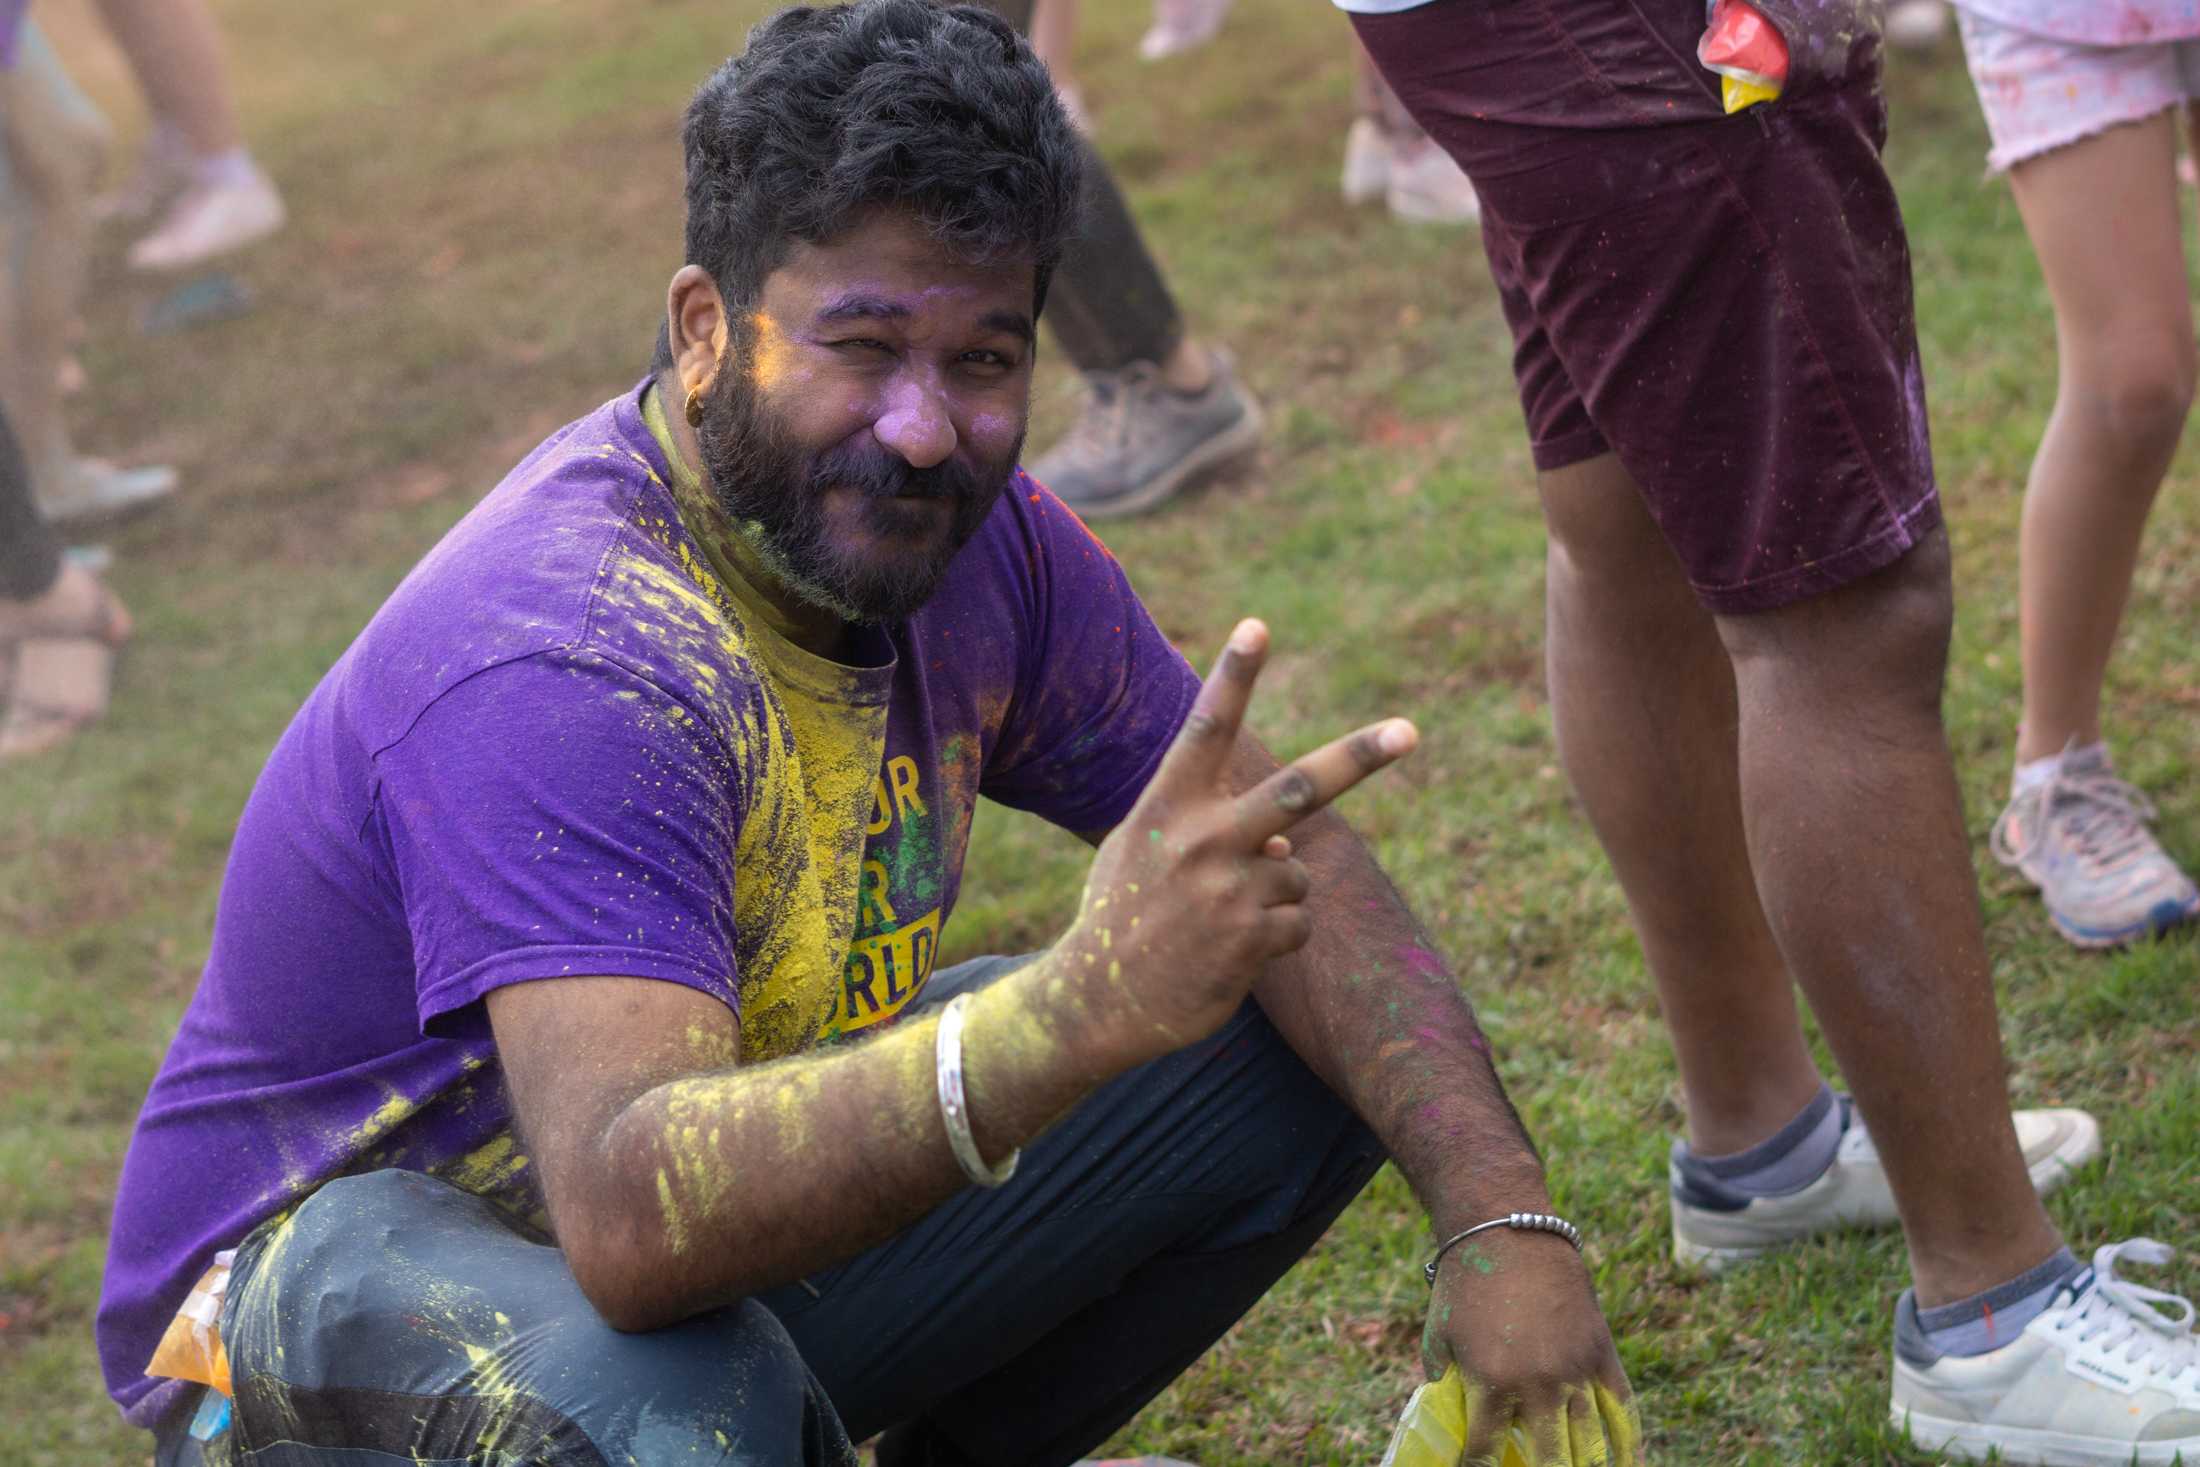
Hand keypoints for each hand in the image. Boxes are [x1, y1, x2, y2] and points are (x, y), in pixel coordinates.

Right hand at [1066, 618, 1415, 1065]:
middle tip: (1410, 730)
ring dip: (1273, 897)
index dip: (1233, 675)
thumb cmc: (1120, 914)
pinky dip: (1275, 938)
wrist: (1098, 1001)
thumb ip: (1206, 828)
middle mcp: (1202, 839)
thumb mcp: (1143, 850)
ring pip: (1295, 874)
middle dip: (1360, 756)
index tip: (1258, 626)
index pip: (1207, 728)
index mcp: (1168, 805)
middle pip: (1299, 788)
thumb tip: (1286, 845)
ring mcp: (1230, 890)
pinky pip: (1298, 923)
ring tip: (1217, 923)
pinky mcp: (1252, 940)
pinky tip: (1228, 953)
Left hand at [1423, 1225, 1640, 1464]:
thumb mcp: (1441, 1337)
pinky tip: (1627, 1465)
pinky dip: (1629, 1445)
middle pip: (1548, 1461)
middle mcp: (1539, 1385)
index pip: (1486, 1453)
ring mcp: (1576, 1371)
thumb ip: (1447, 1385)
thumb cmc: (1465, 1284)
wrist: (1507, 1232)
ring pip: (1592, 1446)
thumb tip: (1451, 1421)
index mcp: (1492, 1382)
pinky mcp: (1601, 1353)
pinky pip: (1623, 1410)